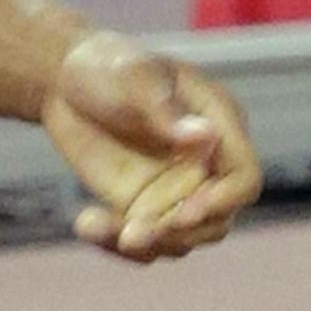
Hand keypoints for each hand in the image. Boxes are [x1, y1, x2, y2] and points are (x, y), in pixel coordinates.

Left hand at [42, 32, 261, 262]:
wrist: (67, 82)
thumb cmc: (108, 67)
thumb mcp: (132, 78)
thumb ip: (164, 110)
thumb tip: (204, 136)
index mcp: (220, 128)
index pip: (243, 179)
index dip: (222, 201)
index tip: (183, 213)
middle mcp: (206, 167)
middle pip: (215, 221)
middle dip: (176, 233)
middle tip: (132, 234)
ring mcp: (176, 191)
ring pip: (179, 239)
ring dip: (142, 243)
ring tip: (93, 226)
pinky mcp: (144, 207)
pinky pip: (144, 241)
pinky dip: (115, 243)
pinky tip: (84, 224)